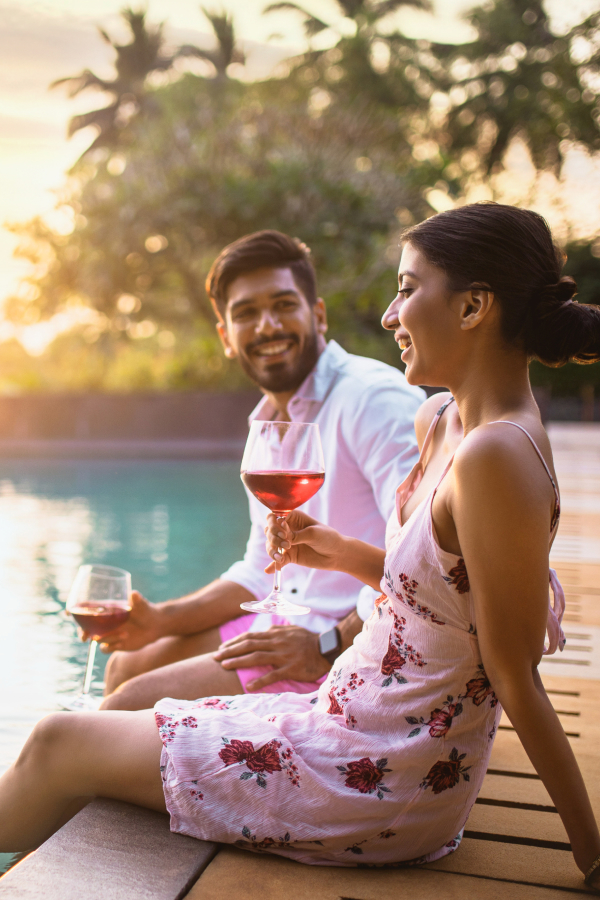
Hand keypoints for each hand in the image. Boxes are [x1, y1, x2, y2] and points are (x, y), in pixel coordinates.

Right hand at [80, 590, 162, 652]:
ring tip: (123, 634)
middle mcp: (104, 622)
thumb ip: (137, 600)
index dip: (75, 609)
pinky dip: (111, 645)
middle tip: (84, 636)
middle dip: (81, 631)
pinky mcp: (114, 644)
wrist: (155, 625)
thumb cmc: (147, 610)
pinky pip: (106, 648)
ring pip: (96, 639)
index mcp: (106, 609)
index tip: (68, 612)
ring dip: (105, 638)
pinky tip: (124, 640)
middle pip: (85, 627)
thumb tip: (133, 593)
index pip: (85, 608)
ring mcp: (108, 633)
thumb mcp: (142, 604)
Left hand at [213, 624, 330, 690]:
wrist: (326, 648)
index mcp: (275, 634)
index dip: (234, 641)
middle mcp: (277, 643)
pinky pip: (273, 675)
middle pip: (249, 645)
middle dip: (230, 650)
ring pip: (256, 657)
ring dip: (239, 661)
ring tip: (224, 666)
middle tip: (215, 656)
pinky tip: (248, 686)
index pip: (250, 636)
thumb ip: (275, 631)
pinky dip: (260, 680)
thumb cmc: (308, 639)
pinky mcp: (291, 668)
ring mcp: (283, 656)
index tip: (222, 647)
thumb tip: (263, 631)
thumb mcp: (290, 630)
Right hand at [264, 510, 344, 573]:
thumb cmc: (328, 538)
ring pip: (271, 545)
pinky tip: (268, 571)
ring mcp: (287, 543)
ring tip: (280, 558)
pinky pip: (277, 560)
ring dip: (272, 551)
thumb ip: (296, 535)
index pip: (275, 517)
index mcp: (293, 518)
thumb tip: (282, 536)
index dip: (274, 524)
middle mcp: (287, 529)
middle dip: (273, 538)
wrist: (337, 554)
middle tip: (286, 545)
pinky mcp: (289, 556)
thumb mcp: (313, 533)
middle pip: (269, 531)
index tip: (283, 533)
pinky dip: (272, 565)